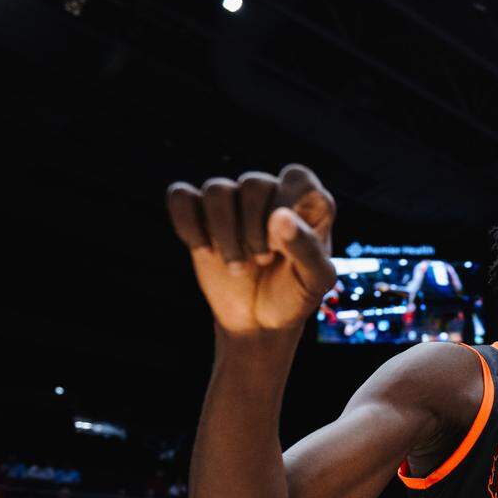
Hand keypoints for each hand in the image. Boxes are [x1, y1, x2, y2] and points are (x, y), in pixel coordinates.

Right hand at [167, 164, 336, 333]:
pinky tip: (205, 251)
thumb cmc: (296, 294)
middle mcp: (271, 192)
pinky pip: (181, 197)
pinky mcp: (200, 214)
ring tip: (237, 267)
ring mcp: (234, 201)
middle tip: (262, 261)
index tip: (282, 246)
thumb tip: (280, 217)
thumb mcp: (315, 282)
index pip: (297, 177)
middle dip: (254, 230)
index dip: (286, 208)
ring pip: (217, 189)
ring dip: (224, 233)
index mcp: (307, 201)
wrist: (260, 320)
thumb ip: (307, 249)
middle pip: (253, 183)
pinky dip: (188, 225)